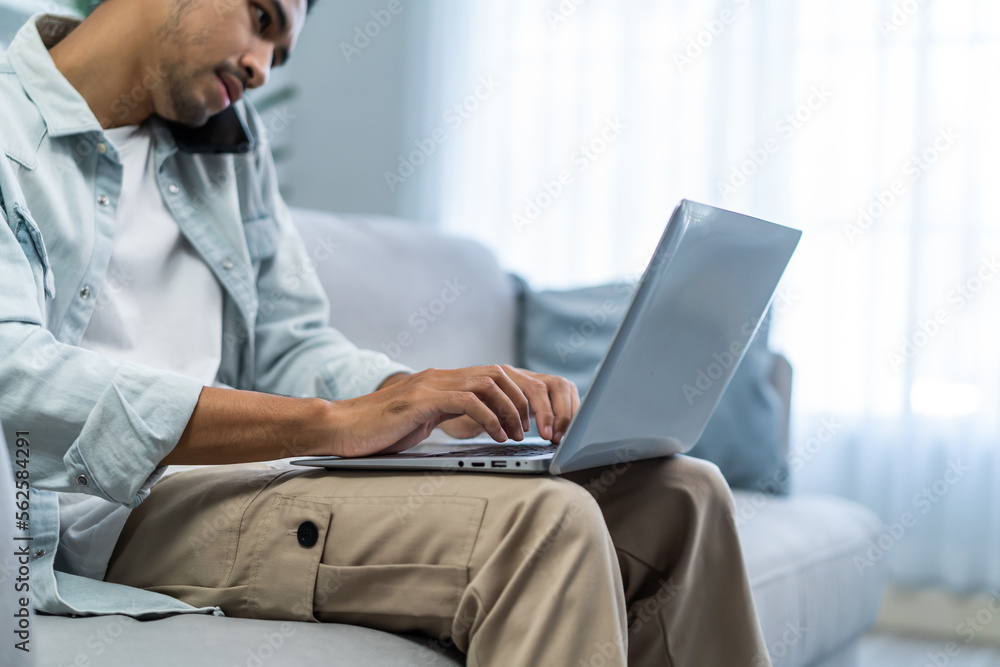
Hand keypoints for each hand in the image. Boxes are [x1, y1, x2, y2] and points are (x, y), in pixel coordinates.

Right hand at [324, 366, 532, 457]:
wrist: (339, 428)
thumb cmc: (377, 431)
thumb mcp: (421, 420)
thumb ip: (445, 414)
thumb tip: (475, 424)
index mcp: (440, 381)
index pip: (491, 375)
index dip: (515, 394)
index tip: (526, 419)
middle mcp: (438, 376)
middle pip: (497, 373)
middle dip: (519, 400)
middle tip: (528, 429)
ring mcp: (429, 386)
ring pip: (487, 383)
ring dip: (509, 410)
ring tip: (516, 434)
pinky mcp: (420, 400)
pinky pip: (467, 401)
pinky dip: (489, 418)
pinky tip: (495, 436)